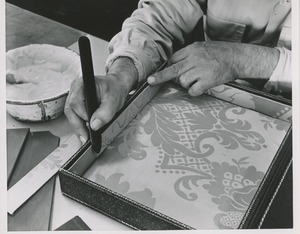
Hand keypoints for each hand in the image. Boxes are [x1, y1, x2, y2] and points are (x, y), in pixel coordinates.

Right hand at [64, 57, 137, 143]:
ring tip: (86, 137)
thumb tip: (94, 125)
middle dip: (78, 126)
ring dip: (78, 127)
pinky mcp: (77, 104)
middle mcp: (75, 89)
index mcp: (82, 84)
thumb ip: (105, 113)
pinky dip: (80, 124)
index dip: (81, 116)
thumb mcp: (113, 101)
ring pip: (71, 115)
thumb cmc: (115, 89)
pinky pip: (75, 115)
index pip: (75, 102)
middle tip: (86, 138)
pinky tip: (85, 132)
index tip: (90, 126)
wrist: (117, 86)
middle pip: (70, 110)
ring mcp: (74, 96)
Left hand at [147, 41, 278, 95]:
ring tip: (198, 79)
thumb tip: (174, 65)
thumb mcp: (203, 47)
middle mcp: (195, 58)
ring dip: (186, 84)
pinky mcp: (207, 81)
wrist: (238, 57)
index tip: (164, 72)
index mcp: (193, 49)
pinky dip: (194, 91)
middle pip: (173, 70)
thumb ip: (189, 55)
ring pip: (182, 81)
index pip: (173, 59)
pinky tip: (200, 87)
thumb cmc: (220, 52)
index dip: (169, 67)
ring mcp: (201, 70)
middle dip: (160, 76)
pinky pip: (192, 90)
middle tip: (150, 81)